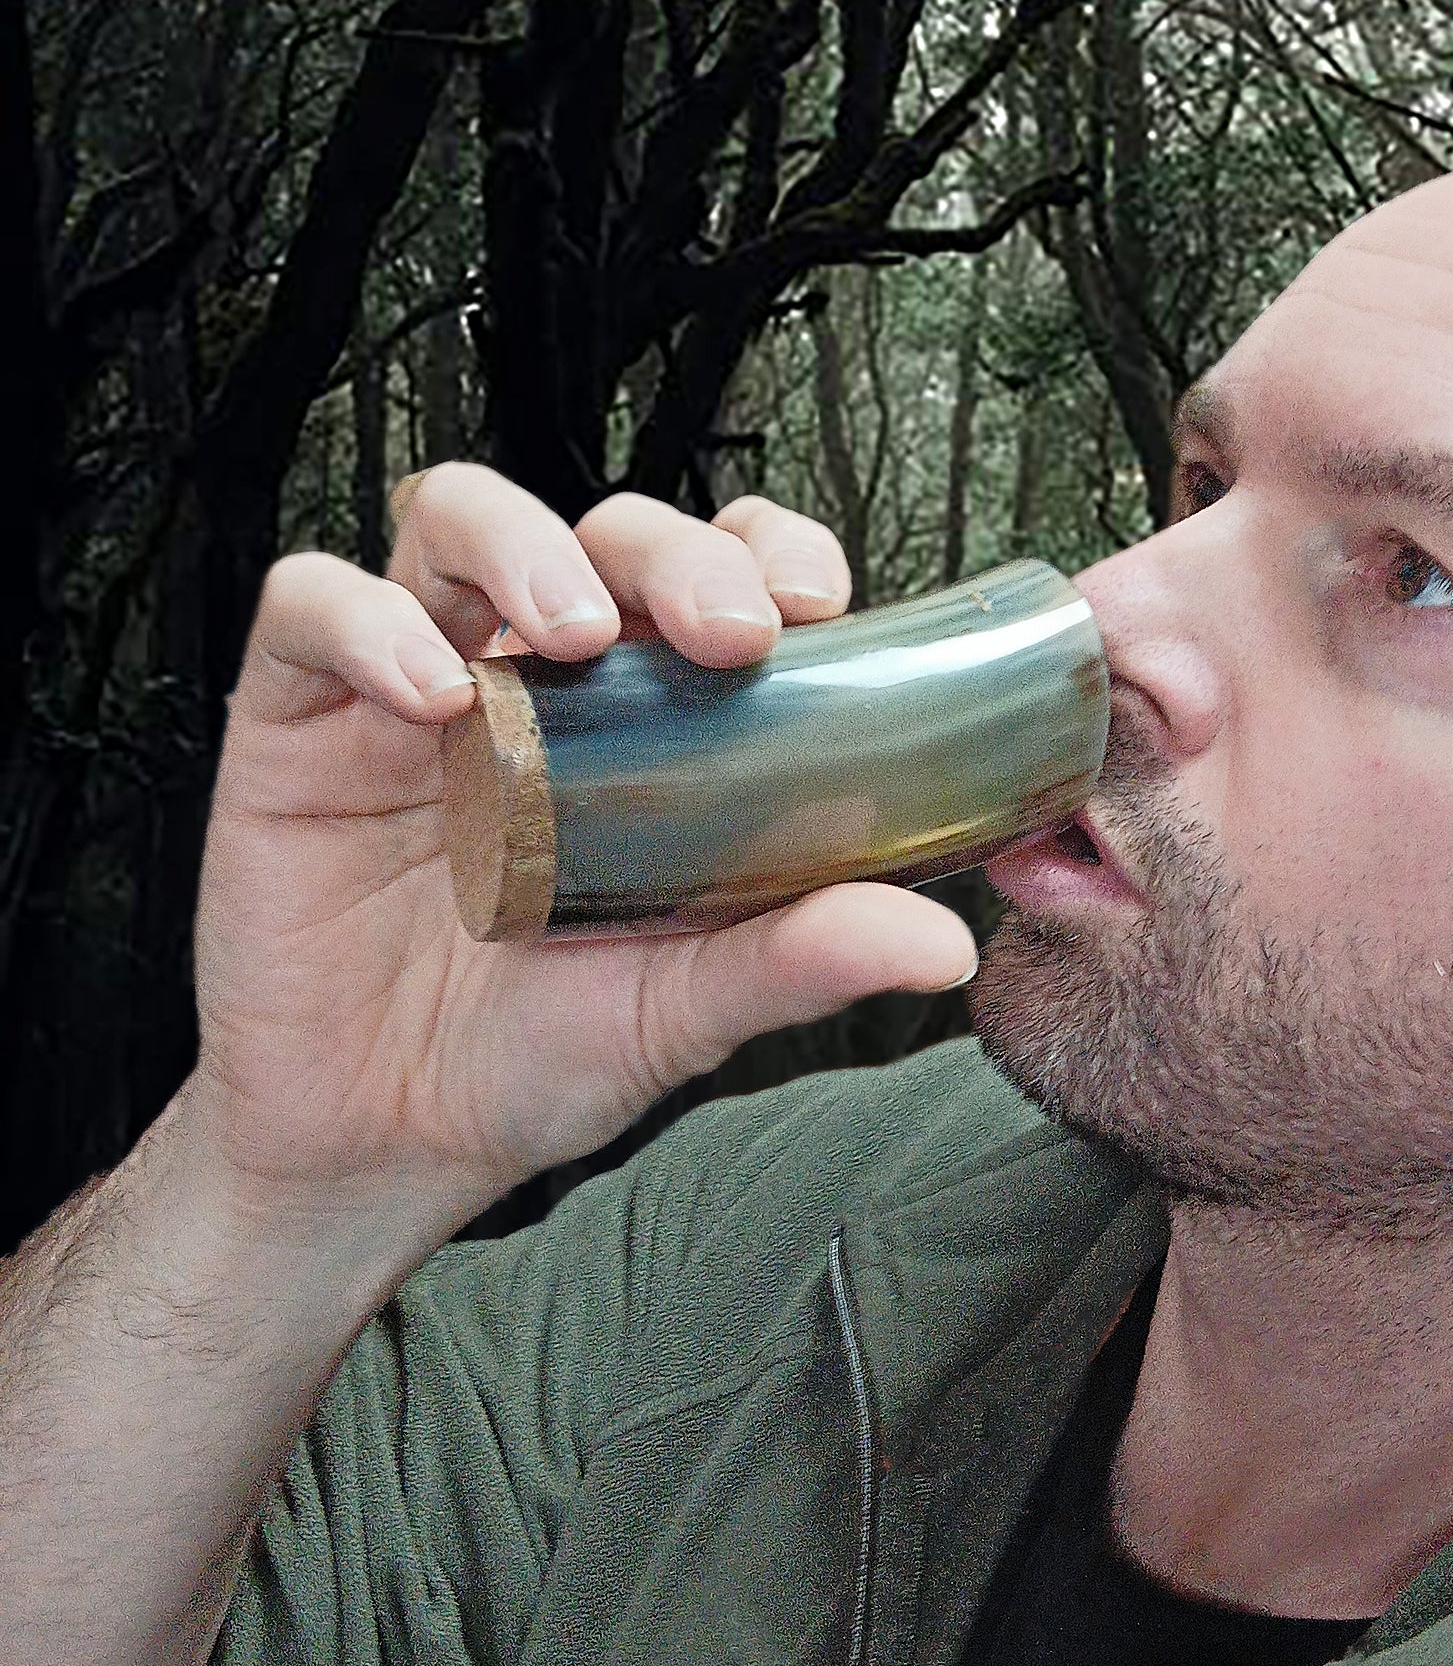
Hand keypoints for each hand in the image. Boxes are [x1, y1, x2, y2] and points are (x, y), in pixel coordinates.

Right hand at [182, 466, 976, 1252]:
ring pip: (458, 521)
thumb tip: (941, 942)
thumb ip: (798, 958)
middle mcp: (540, 682)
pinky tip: (432, 694)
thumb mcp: (685, 1008)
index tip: (819, 604)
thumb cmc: (537, 1054)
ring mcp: (416, 686)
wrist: (379, 1144)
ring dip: (528, 547)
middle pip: (605, 530)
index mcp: (646, 723)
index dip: (769, 550)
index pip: (717, 571)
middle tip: (727, 631)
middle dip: (674, 550)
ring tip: (578, 633)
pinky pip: (311, 608)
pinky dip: (369, 623)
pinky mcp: (298, 719)